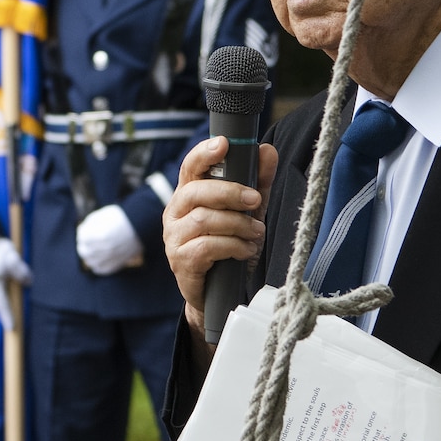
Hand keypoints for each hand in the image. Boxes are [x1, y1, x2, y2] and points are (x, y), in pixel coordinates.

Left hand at [75, 204, 143, 275]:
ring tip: (92, 249)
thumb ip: (90, 223)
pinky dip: (97, 265)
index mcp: (100, 235)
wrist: (141, 224)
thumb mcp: (103, 214)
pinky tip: (98, 259)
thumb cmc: (122, 217)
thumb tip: (82, 231)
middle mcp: (104, 248)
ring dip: (89, 256)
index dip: (82, 231)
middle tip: (86, 240)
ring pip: (91, 262)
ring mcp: (111, 257)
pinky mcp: (117, 262)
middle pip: (84, 251)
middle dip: (83, 244)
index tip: (85, 228)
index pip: (82, 237)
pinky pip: (102, 270)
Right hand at [165, 136, 277, 334]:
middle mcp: (175, 213)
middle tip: (254, 199)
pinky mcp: (180, 261)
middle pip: (196, 192)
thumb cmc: (228, 248)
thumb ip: (257, 182)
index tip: (224, 144)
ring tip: (256, 232)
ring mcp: (174, 237)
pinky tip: (245, 250)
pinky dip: (232, 246)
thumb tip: (267, 151)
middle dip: (229, 192)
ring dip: (237, 224)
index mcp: (188, 195)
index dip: (204, 154)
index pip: (190, 167)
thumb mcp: (247, 212)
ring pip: (204, 220)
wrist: (217, 295)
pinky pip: (206, 247)